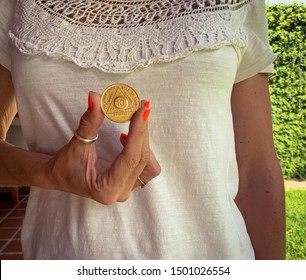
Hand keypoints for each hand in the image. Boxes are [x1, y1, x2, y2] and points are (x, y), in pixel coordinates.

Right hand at [44, 92, 160, 204]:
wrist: (60, 177)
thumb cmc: (65, 165)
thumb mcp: (77, 142)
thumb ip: (89, 121)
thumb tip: (95, 97)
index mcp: (106, 188)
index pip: (130, 157)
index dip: (138, 131)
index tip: (142, 110)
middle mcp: (120, 193)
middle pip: (141, 159)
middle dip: (143, 132)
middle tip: (141, 108)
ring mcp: (126, 190)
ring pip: (149, 165)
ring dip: (144, 142)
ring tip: (135, 123)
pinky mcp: (129, 184)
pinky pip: (146, 168)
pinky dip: (142, 151)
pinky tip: (129, 138)